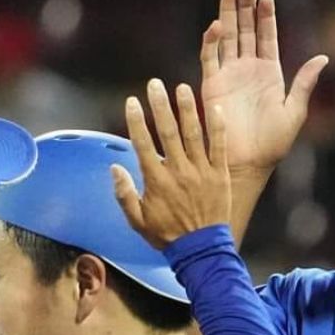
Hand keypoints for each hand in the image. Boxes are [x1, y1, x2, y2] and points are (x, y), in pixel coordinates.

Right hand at [113, 79, 230, 249]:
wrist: (201, 250)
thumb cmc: (167, 236)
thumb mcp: (137, 220)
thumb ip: (124, 194)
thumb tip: (114, 168)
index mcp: (156, 180)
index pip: (143, 144)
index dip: (136, 121)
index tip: (131, 101)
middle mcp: (178, 171)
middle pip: (167, 132)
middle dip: (160, 106)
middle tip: (155, 84)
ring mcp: (201, 171)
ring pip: (193, 134)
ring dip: (187, 109)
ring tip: (182, 88)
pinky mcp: (220, 174)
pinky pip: (219, 146)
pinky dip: (218, 127)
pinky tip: (215, 108)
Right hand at [200, 0, 328, 173]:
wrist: (249, 164)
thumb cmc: (273, 144)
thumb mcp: (295, 111)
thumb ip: (304, 83)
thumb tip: (322, 57)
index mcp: (269, 73)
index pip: (266, 37)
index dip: (265, 16)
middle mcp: (247, 70)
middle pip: (244, 30)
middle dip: (244, 7)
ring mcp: (229, 75)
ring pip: (226, 37)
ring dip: (226, 14)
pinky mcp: (212, 85)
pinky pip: (210, 58)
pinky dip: (211, 41)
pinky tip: (216, 26)